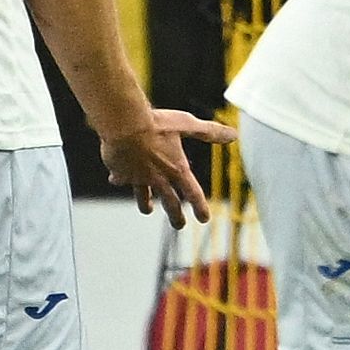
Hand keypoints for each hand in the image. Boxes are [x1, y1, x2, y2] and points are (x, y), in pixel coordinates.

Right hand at [101, 107, 232, 227]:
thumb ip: (209, 132)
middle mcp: (158, 177)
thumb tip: (233, 135)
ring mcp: (138, 177)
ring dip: (146, 203)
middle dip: (175, 216)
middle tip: (179, 226)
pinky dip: (120, 179)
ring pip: (143, 196)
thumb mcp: (187, 124)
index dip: (200, 206)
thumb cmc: (157, 124)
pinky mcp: (121, 172)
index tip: (204, 218)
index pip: (192, 193)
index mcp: (176, 168)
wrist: (125, 125)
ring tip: (147, 210)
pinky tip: (116, 179)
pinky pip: (121, 178)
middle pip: (169, 202)